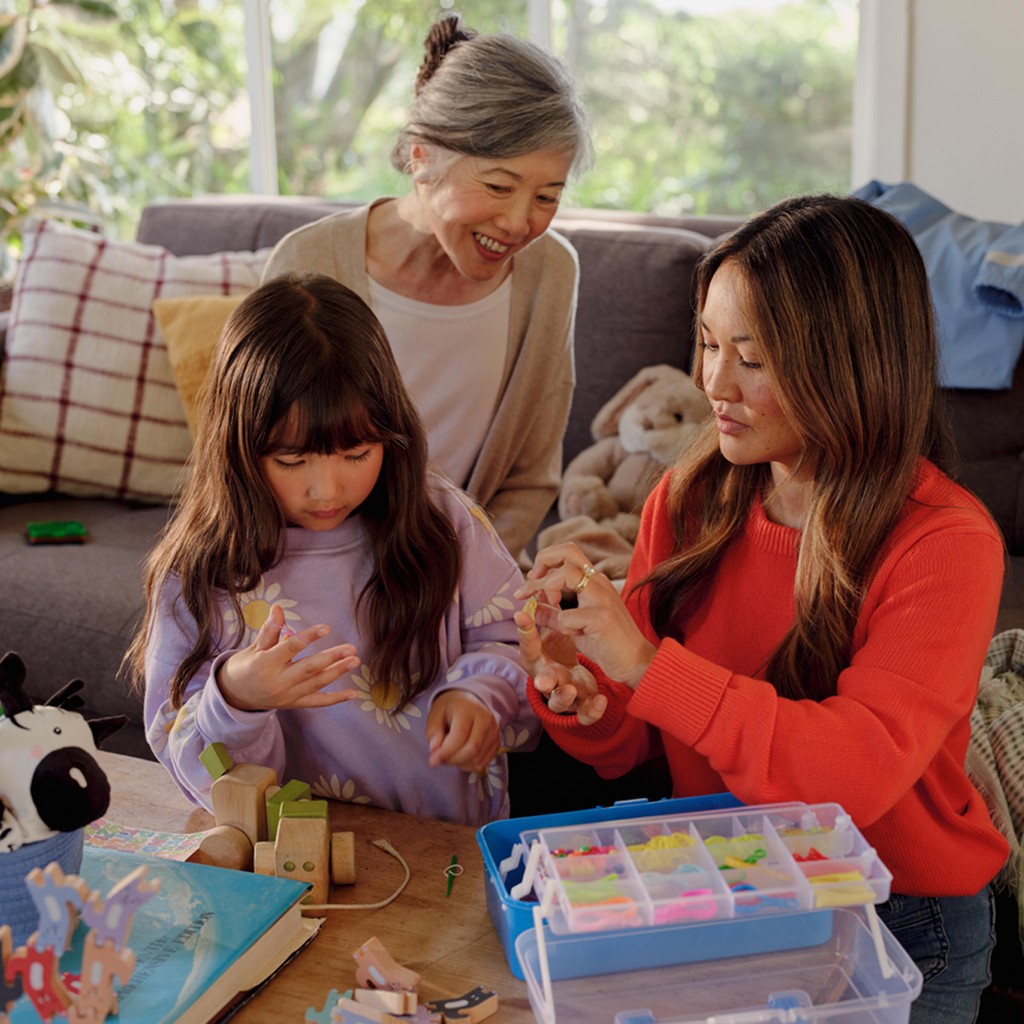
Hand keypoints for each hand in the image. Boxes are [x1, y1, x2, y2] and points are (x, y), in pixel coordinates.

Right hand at [217, 604, 360, 711]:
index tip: (326, 628)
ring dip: (337, 672)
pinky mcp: (294, 703)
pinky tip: (353, 693)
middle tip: (351, 648)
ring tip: (355, 661)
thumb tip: (278, 607)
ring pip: (316, 683)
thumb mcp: (255, 647)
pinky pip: (317, 702)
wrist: (236, 696)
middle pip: (309, 668)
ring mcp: (288, 695)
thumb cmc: (246, 666)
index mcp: (266, 664)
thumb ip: (270, 630)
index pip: (291, 648)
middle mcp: (278, 682)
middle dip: (331, 658)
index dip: (309, 637)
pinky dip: (336, 699)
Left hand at [426, 690, 499, 774]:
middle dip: (452, 759)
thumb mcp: (435, 714)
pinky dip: (468, 766)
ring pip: (477, 759)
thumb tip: (435, 749)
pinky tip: (460, 757)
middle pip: (472, 749)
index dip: (446, 751)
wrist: (468, 702)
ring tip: (449, 756)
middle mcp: (486, 719)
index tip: (433, 760)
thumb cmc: (450, 709)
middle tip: (439, 759)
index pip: (460, 734)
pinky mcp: (496, 743)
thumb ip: (433, 731)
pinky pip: (482, 763)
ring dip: (459, 763)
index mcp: (468, 708)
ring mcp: (494, 731)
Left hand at [514, 542, 656, 689]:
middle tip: (531, 581)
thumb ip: (554, 614)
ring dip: (548, 589)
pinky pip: (568, 615)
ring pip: (565, 574)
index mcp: (594, 582)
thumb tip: (532, 606)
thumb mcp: (574, 626)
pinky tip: (575, 634)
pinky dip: (563, 626)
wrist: (636, 663)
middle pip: (567, 551)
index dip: (544, 561)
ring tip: (552, 606)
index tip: (532, 580)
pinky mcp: (602, 618)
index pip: (567, 553)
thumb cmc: (606, 643)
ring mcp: (602, 598)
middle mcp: (599, 583)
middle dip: (542, 561)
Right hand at [514, 602, 606, 723]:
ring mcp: (567, 696)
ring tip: (571, 690)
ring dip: (564, 698)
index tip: (524, 621)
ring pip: (560, 703)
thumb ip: (547, 618)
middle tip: (545, 681)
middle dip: (543, 681)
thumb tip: (534, 593)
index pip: (529, 651)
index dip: (526, 637)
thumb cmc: (569, 653)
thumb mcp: (559, 634)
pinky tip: (601, 701)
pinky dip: (592, 710)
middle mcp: (550, 681)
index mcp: (540, 662)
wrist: (598, 677)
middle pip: (541, 683)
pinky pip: (586, 714)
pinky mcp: (584, 707)